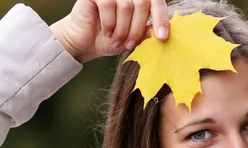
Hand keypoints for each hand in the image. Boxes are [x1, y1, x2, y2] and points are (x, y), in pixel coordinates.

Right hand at [51, 0, 169, 62]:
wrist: (84, 42)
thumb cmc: (109, 39)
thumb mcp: (131, 40)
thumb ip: (144, 33)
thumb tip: (155, 31)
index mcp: (139, 0)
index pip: (156, 2)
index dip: (161, 18)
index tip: (162, 37)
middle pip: (142, 4)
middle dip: (137, 28)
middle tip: (130, 44)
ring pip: (126, 6)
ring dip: (121, 29)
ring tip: (115, 40)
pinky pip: (108, 5)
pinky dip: (109, 23)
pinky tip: (106, 31)